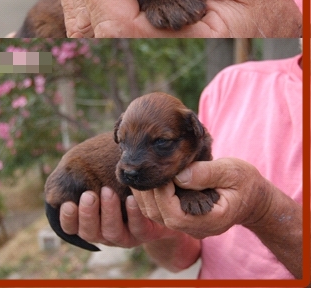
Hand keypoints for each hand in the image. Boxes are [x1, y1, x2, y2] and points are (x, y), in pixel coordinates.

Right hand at [58, 187, 178, 248]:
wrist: (152, 192)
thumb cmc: (115, 178)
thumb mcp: (96, 175)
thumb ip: (81, 177)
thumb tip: (65, 170)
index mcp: (87, 220)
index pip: (70, 227)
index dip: (68, 219)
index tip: (69, 204)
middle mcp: (102, 232)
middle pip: (89, 232)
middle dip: (88, 214)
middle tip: (89, 196)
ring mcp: (124, 236)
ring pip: (111, 232)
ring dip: (108, 212)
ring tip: (108, 191)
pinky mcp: (144, 234)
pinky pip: (137, 229)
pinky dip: (133, 214)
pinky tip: (131, 198)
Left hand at [132, 158, 273, 237]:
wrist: (254, 199)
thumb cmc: (245, 183)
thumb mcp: (232, 172)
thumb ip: (206, 173)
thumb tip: (179, 175)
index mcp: (211, 220)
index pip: (175, 215)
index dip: (163, 194)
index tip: (164, 172)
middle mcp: (196, 228)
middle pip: (160, 217)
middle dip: (149, 193)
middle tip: (145, 169)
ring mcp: (189, 226)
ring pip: (156, 216)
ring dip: (146, 194)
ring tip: (143, 172)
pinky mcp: (183, 218)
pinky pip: (159, 211)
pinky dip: (150, 195)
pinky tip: (148, 178)